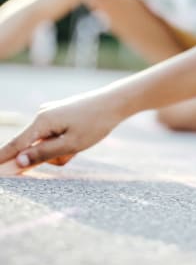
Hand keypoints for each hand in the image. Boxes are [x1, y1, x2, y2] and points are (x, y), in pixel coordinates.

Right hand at [0, 95, 122, 171]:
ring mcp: (50, 114)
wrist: (115, 103)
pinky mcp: (59, 115)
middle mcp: (42, 115)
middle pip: (35, 148)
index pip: (15, 145)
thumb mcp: (71, 144)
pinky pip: (56, 137)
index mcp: (42, 121)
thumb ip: (43, 154)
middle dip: (51, 156)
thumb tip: (18, 162)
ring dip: (61, 150)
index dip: (3, 159)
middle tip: (73, 151)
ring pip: (47, 145)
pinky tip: (80, 136)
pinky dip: (65, 142)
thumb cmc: (95, 123)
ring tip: (81, 142)